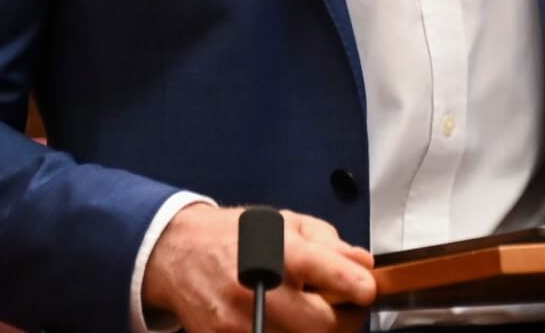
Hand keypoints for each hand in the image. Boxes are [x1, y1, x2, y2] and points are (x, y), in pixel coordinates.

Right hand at [142, 203, 375, 332]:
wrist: (178, 253)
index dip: (356, 285)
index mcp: (279, 252)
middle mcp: (259, 290)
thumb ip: (330, 243)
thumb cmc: (237, 235)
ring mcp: (239, 323)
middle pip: (322, 325)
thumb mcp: (286, 223)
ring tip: (319, 317)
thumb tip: (363, 264)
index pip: (328, 272)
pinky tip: (290, 324)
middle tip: (349, 310)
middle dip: (347, 321)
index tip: (367, 290)